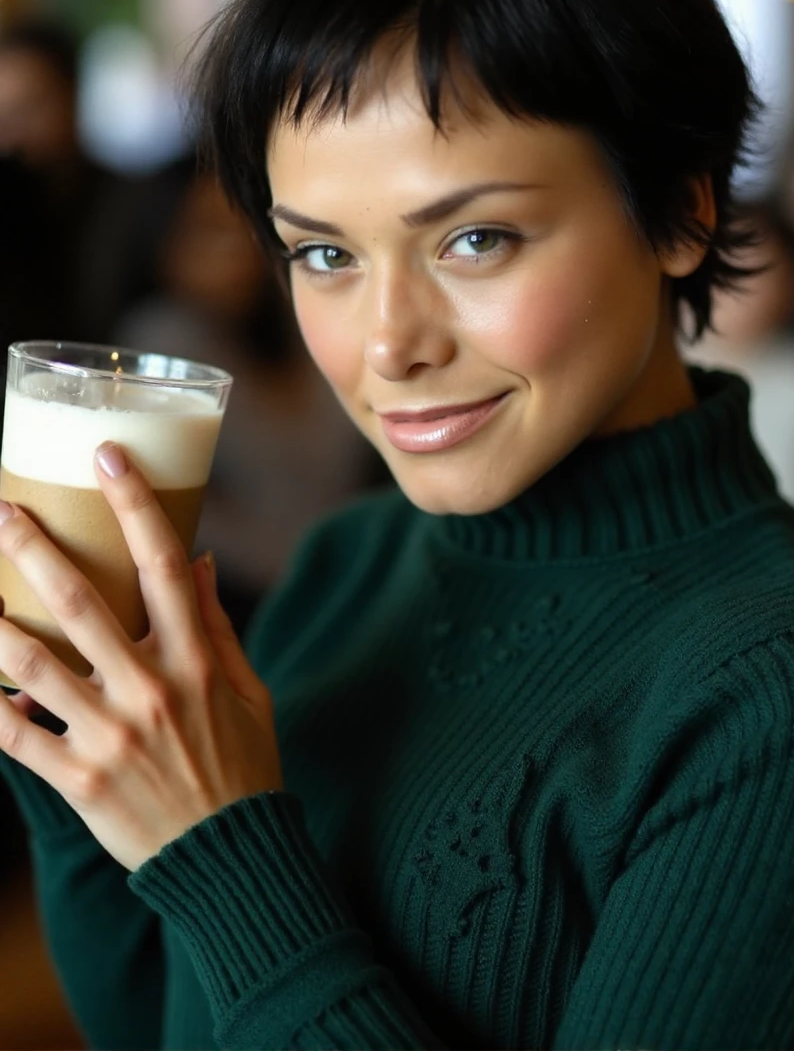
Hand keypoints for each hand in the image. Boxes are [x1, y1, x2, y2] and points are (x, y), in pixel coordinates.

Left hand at [0, 442, 283, 870]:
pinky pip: (16, 739)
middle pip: (80, 605)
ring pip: (32, 667)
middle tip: (1, 511)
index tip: (107, 456)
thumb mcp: (247, 690)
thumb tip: (198, 562)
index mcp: (195, 661)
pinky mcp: (78, 782)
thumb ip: (216, 626)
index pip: (163, 565)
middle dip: (34, 551)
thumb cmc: (244, 765)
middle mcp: (150, 690)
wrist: (232, 858)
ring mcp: (110, 737)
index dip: (136, 505)